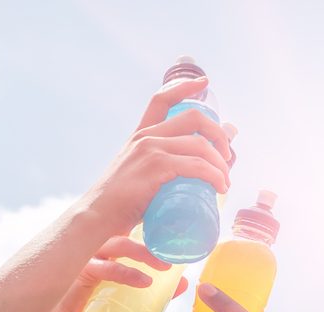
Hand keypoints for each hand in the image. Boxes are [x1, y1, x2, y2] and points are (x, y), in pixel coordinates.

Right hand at [48, 236, 186, 311]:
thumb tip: (184, 283)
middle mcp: (97, 246)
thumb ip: (155, 290)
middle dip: (153, 239)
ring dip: (143, 253)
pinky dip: (126, 273)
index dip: (153, 225)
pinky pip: (105, 267)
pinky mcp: (80, 272)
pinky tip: (144, 281)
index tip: (178, 232)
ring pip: (118, 244)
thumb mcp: (130, 297)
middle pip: (128, 231)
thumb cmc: (94, 308)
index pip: (132, 228)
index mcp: (109, 246)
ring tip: (164, 267)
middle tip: (175, 251)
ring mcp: (87, 256)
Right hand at [83, 77, 232, 235]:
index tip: (204, 83)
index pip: (161, 100)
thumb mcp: (134, 180)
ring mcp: (151, 150)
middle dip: (218, 134)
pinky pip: (197, 165)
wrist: (96, 216)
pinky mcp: (156, 166)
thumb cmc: (116, 207)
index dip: (185, 87)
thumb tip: (180, 183)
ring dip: (221, 162)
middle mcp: (146, 137)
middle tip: (227, 158)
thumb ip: (153, 175)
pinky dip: (214, 175)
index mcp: (140, 136)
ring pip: (200, 144)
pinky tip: (220, 186)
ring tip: (225, 182)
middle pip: (193, 117)